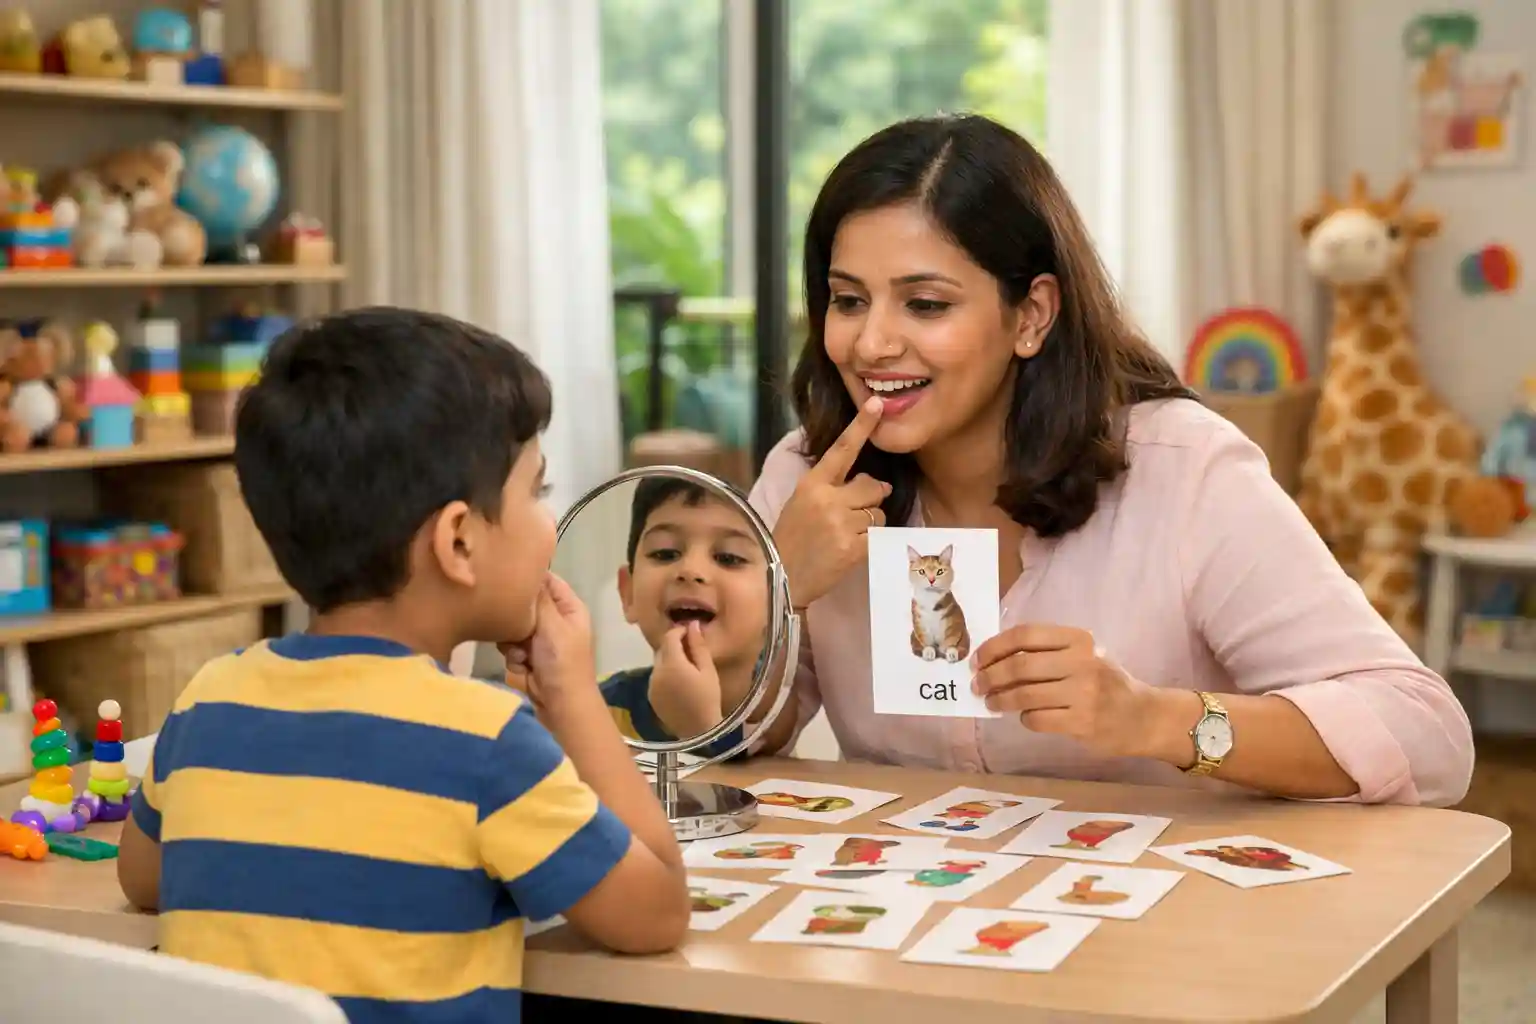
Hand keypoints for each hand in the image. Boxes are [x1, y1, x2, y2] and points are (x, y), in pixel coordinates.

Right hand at [499, 572, 594, 714]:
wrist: (563, 708)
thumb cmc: (563, 663)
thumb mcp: (552, 626)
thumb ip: (539, 599)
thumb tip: (529, 569)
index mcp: (569, 608)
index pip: (547, 580)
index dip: (528, 579)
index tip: (505, 577)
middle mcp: (556, 621)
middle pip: (524, 606)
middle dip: (516, 621)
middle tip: (519, 632)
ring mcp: (542, 641)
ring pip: (512, 630)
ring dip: (513, 645)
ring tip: (523, 657)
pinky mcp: (529, 659)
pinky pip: (510, 650)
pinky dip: (514, 661)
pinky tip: (523, 670)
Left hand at [648, 621, 723, 737]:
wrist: (700, 731)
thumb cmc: (709, 699)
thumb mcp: (708, 670)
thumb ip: (698, 645)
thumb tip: (692, 624)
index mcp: (671, 664)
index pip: (669, 637)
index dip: (680, 631)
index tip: (691, 633)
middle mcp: (656, 672)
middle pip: (662, 649)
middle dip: (675, 646)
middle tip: (692, 651)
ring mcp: (651, 685)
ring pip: (658, 663)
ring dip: (670, 660)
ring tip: (687, 668)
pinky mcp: (650, 696)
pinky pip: (657, 677)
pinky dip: (665, 674)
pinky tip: (679, 683)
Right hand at [774, 396, 891, 608]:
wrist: (779, 578)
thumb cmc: (790, 539)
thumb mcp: (803, 503)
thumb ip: (835, 489)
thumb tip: (880, 485)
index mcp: (811, 484)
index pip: (842, 449)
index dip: (861, 426)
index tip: (876, 404)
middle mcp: (827, 499)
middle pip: (872, 486)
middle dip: (870, 499)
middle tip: (853, 515)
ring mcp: (840, 524)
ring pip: (878, 513)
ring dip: (870, 523)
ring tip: (847, 535)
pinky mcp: (852, 548)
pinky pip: (877, 535)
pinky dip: (870, 542)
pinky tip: (851, 549)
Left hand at [970, 625, 1170, 759]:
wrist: (1143, 717)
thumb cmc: (1105, 683)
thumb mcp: (1083, 656)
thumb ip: (1047, 653)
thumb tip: (994, 660)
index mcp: (1078, 639)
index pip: (1025, 635)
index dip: (994, 647)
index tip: (977, 660)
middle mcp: (1081, 662)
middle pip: (1020, 666)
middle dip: (991, 676)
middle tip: (978, 685)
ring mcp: (1083, 693)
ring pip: (1025, 695)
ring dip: (1000, 700)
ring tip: (992, 702)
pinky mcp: (1082, 722)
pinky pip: (1037, 719)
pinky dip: (1024, 719)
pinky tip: (1025, 717)